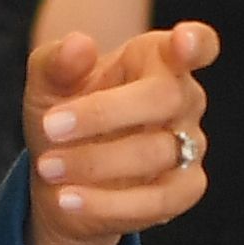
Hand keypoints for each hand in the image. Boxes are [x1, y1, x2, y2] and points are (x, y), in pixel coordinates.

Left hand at [19, 23, 215, 244]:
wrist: (59, 178)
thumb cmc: (62, 114)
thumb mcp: (47, 83)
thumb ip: (57, 61)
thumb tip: (79, 45)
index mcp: (157, 57)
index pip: (196, 44)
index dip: (195, 42)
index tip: (182, 41)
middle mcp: (184, 97)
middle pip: (165, 97)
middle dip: (103, 113)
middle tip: (50, 127)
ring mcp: (191, 144)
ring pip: (157, 153)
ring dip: (94, 162)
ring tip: (46, 167)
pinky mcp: (186, 189)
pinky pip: (158, 200)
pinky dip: (108, 203)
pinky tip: (66, 200)